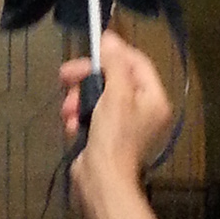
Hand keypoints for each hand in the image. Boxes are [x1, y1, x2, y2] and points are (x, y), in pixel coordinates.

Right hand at [59, 31, 172, 206]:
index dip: (115, 52)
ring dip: (78, 99)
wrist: (102, 181)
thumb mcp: (115, 94)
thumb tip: (110, 37)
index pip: (137, 63)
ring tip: (68, 111)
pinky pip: (91, 114)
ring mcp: (124, 123)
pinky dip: (78, 117)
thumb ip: (114, 64)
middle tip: (65, 75)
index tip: (92, 47)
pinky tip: (71, 125)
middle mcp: (143, 109)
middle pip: (113, 78)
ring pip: (97, 96)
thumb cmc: (114, 136)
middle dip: (87, 78)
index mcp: (154, 98)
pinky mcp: (105, 135)